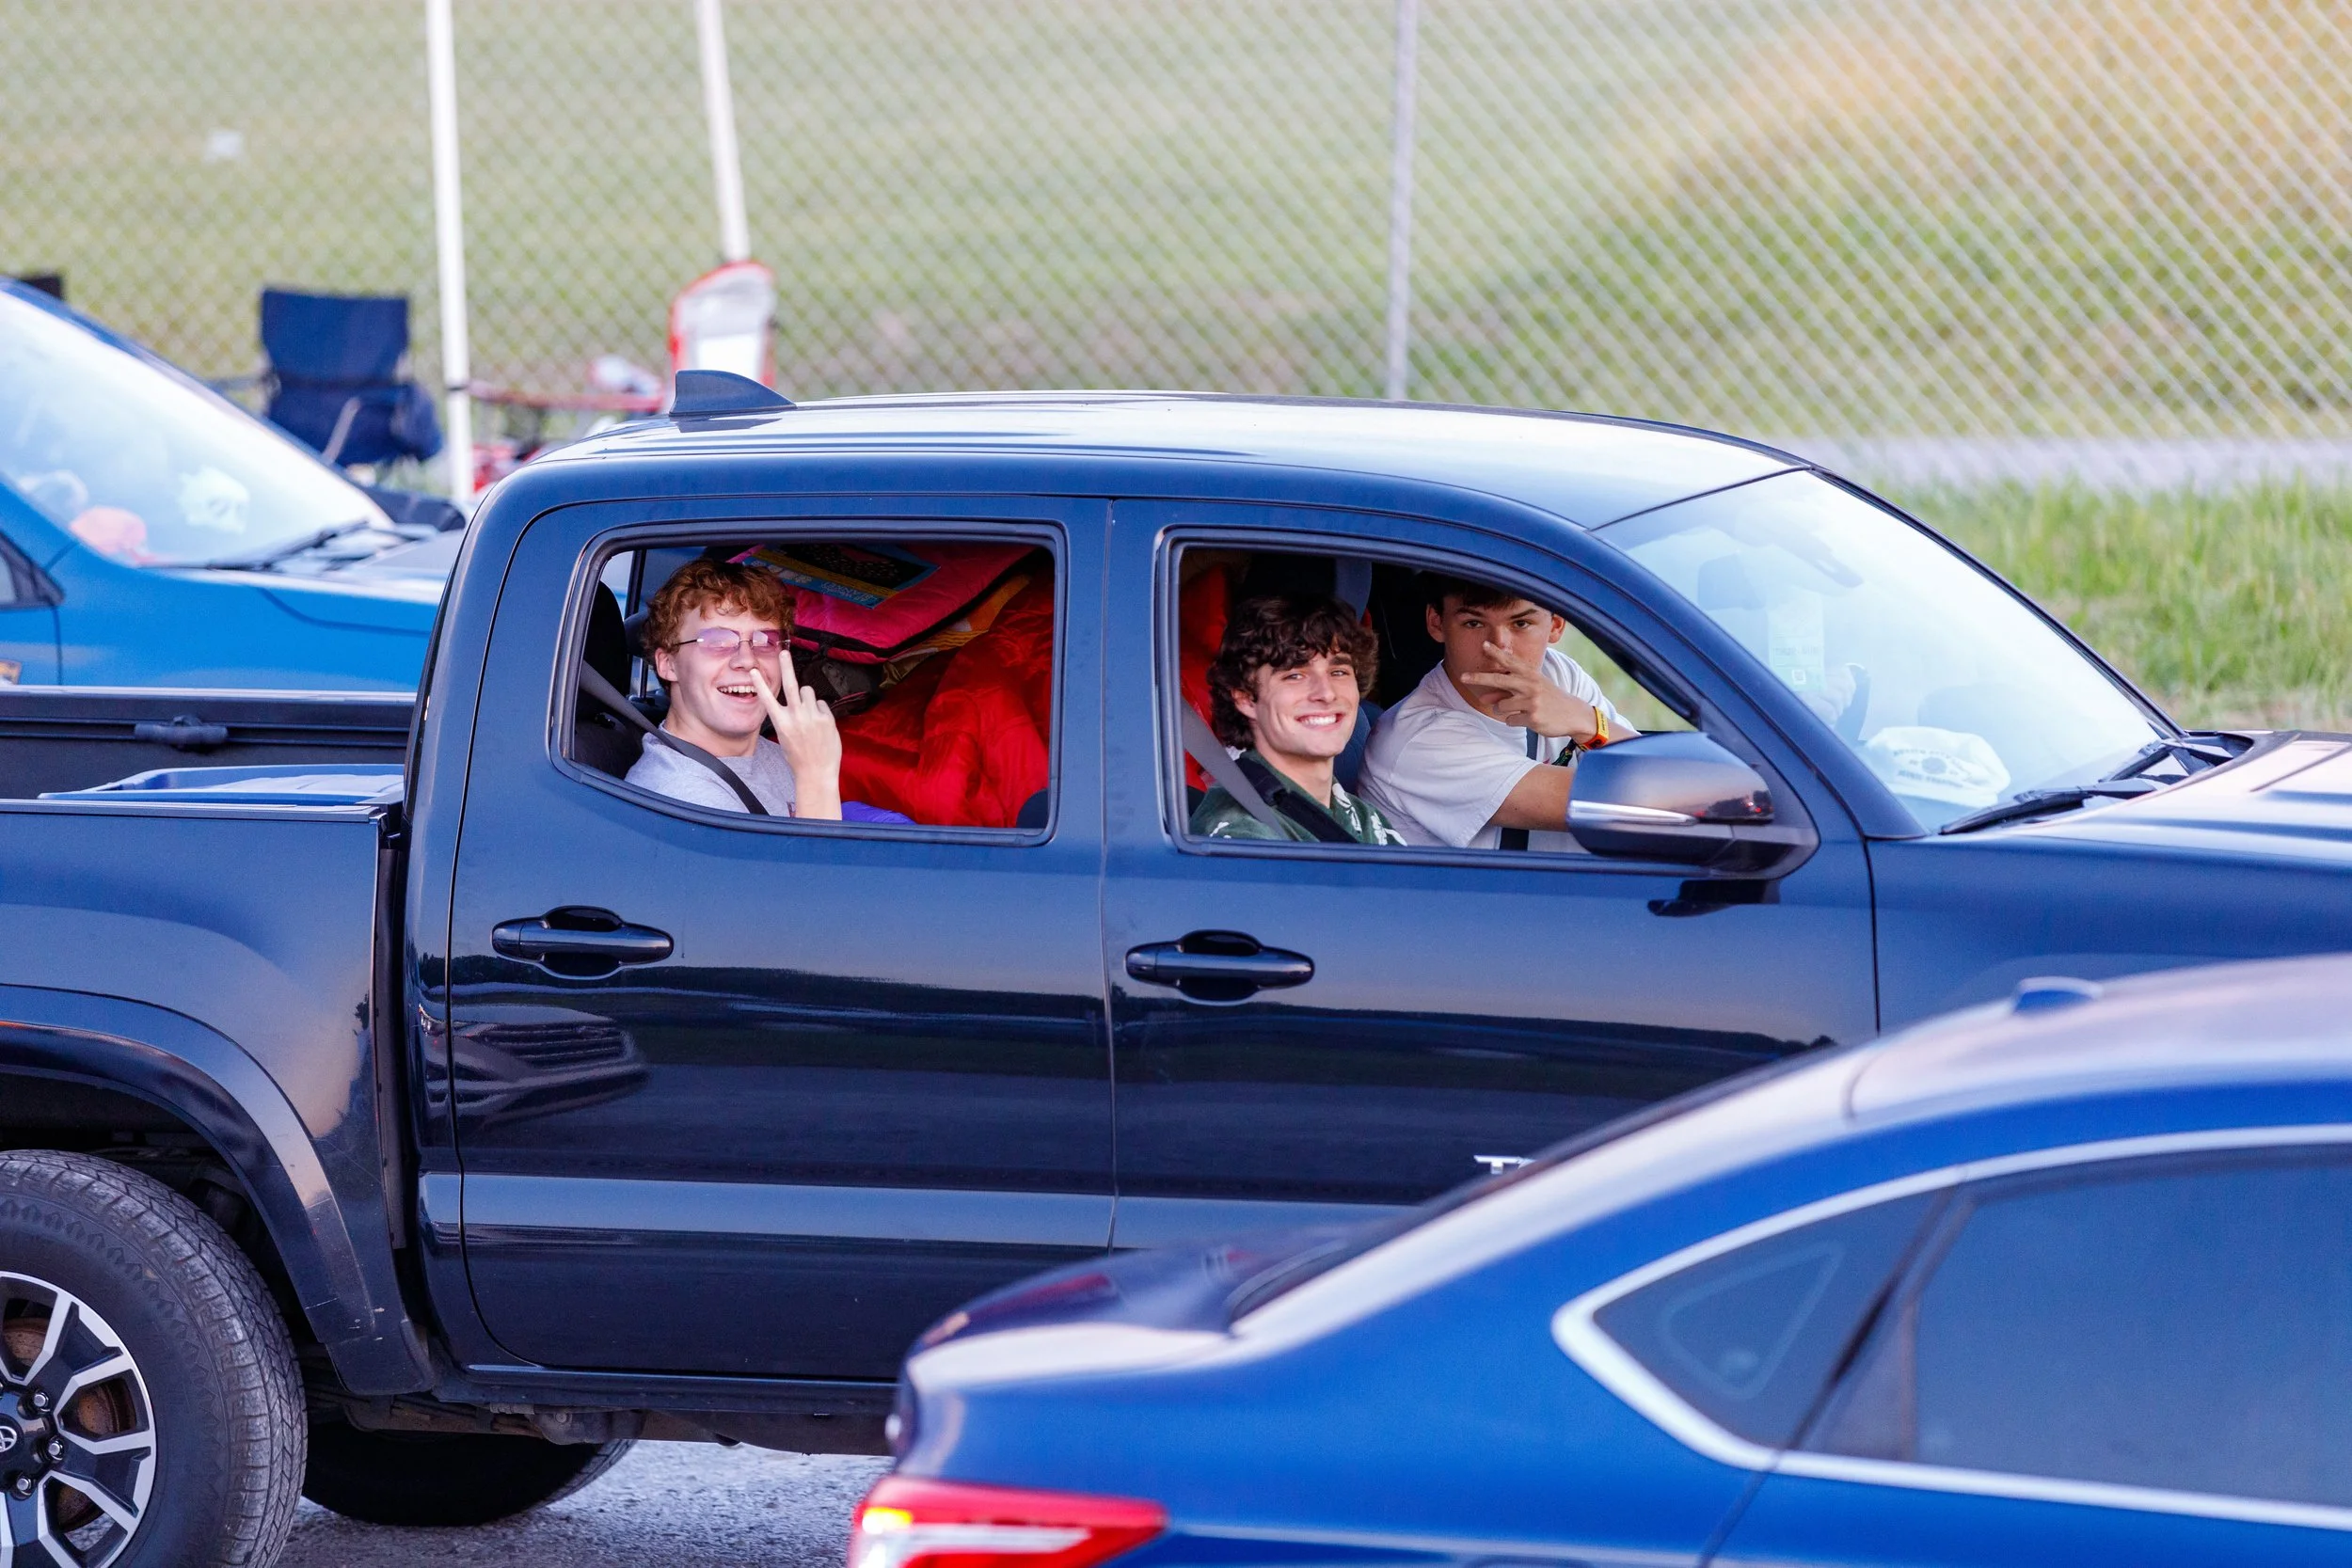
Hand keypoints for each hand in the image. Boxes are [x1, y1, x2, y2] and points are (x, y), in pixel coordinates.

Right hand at [750, 648, 842, 819]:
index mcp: (780, 723)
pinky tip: (820, 725)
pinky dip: (820, 711)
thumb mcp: (786, 737)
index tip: (753, 671)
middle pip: (790, 685)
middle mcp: (795, 717)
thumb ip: (789, 718)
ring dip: (808, 698)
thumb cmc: (799, 756)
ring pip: (809, 692)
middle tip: (784, 652)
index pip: (768, 699)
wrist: (816, 772)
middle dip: (786, 667)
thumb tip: (798, 701)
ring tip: (809, 714)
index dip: (760, 684)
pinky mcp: (826, 718)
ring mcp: (811, 716)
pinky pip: (821, 704)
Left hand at [1457, 641, 1597, 740]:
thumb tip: (1483, 698)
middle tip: (1462, 677)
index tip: (1484, 645)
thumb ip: (1507, 691)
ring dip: (1504, 710)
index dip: (1496, 653)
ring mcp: (1532, 701)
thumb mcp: (1531, 689)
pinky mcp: (1532, 717)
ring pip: (1501, 706)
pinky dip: (1514, 721)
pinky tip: (1528, 719)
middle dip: (1479, 678)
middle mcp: (1531, 684)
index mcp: (1531, 674)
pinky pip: (1510, 720)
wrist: (1573, 714)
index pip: (1511, 661)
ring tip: (1520, 709)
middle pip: (1499, 680)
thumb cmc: (1549, 699)